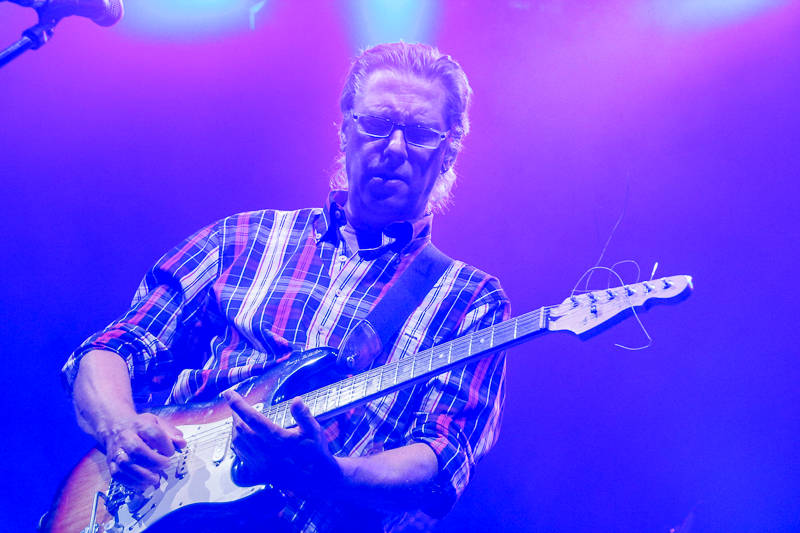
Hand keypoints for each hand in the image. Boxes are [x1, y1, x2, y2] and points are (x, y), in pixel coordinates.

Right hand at [104, 413, 186, 491]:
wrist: (116, 428)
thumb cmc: (140, 427)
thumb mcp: (158, 423)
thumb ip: (172, 433)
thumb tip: (182, 444)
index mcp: (140, 425)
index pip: (153, 434)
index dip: (165, 444)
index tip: (171, 452)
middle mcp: (126, 437)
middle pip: (137, 449)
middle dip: (154, 461)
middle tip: (166, 465)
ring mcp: (117, 451)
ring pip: (125, 464)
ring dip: (142, 474)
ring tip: (155, 479)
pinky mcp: (111, 463)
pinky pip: (117, 475)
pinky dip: (131, 482)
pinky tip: (143, 485)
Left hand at [225, 391, 342, 494]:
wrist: (316, 479)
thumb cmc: (315, 452)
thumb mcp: (314, 431)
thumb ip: (304, 415)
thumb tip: (296, 399)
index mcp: (278, 439)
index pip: (253, 418)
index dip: (238, 405)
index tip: (228, 393)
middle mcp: (266, 452)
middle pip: (241, 429)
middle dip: (235, 414)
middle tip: (236, 404)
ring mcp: (260, 463)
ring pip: (238, 443)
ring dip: (235, 428)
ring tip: (238, 418)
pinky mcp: (259, 471)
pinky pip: (240, 455)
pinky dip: (237, 442)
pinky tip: (242, 437)